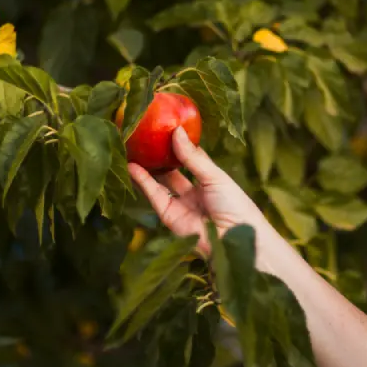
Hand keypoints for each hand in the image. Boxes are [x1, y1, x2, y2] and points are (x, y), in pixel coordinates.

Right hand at [128, 127, 269, 254]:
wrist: (234, 240)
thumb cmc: (235, 205)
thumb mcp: (215, 176)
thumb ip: (193, 157)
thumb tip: (177, 131)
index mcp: (211, 181)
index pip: (192, 159)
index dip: (180, 144)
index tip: (166, 126)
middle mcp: (195, 193)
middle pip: (173, 171)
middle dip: (160, 156)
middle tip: (145, 137)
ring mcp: (181, 205)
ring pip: (160, 183)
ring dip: (146, 167)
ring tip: (132, 148)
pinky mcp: (169, 217)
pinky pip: (154, 196)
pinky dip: (143, 181)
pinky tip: (132, 166)